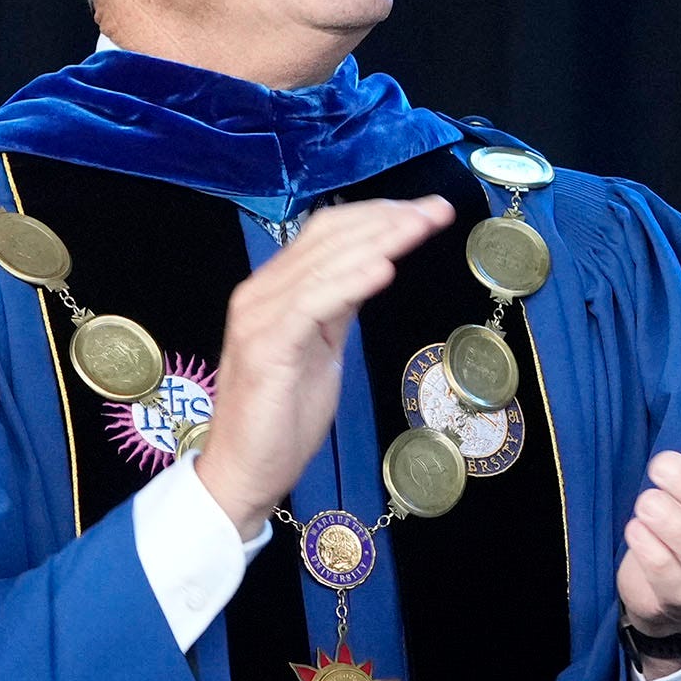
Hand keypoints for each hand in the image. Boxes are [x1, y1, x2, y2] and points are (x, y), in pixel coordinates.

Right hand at [188, 196, 450, 534]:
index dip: (377, 215)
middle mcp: (261, 293)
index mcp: (274, 289)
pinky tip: (384, 270)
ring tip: (420, 227)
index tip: (425, 210)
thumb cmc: (283, 415)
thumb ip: (338, 306)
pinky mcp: (266, 347)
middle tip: (435, 210)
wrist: (244, 470)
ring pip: (325, 264)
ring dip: (379, 241)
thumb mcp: (322, 348)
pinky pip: (312, 304)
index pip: (327, 233)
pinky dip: (349, 282)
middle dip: (388, 220)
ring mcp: (259, 318)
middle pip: (329, 238)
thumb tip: (372, 267)